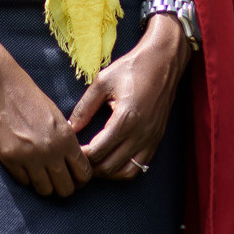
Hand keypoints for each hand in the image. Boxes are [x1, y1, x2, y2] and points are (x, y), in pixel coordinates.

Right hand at [0, 53, 94, 197]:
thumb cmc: (26, 93)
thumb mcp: (53, 114)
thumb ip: (64, 138)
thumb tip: (72, 159)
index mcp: (66, 137)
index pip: (84, 174)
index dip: (80, 179)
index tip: (72, 175)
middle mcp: (51, 150)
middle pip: (66, 189)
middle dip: (63, 186)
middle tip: (56, 179)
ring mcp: (30, 157)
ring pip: (45, 191)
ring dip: (43, 185)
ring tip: (39, 174)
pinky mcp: (9, 158)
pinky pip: (24, 182)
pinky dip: (25, 178)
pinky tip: (23, 166)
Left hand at [69, 15, 189, 179]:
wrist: (163, 61)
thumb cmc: (132, 67)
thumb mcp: (102, 82)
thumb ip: (84, 107)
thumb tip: (70, 127)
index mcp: (125, 118)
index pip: (97, 152)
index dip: (81, 155)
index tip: (71, 148)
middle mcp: (140, 133)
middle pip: (109, 167)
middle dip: (91, 166)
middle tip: (79, 157)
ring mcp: (151, 138)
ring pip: (126, 172)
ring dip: (108, 171)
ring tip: (95, 161)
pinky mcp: (157, 139)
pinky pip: (140, 166)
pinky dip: (125, 169)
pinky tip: (113, 159)